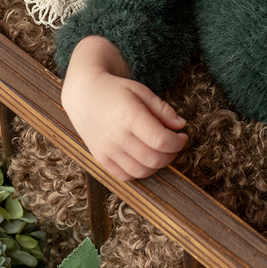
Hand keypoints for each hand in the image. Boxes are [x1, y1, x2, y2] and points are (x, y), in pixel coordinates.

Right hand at [61, 37, 187, 181]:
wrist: (83, 95)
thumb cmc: (115, 91)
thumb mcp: (141, 91)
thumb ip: (163, 109)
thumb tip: (181, 125)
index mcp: (129, 116)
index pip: (161, 140)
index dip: (178, 142)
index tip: (182, 136)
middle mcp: (117, 136)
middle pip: (154, 159)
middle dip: (171, 155)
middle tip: (173, 144)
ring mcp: (107, 150)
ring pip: (141, 171)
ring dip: (157, 165)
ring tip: (159, 151)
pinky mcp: (100, 158)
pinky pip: (125, 176)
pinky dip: (139, 172)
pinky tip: (144, 159)